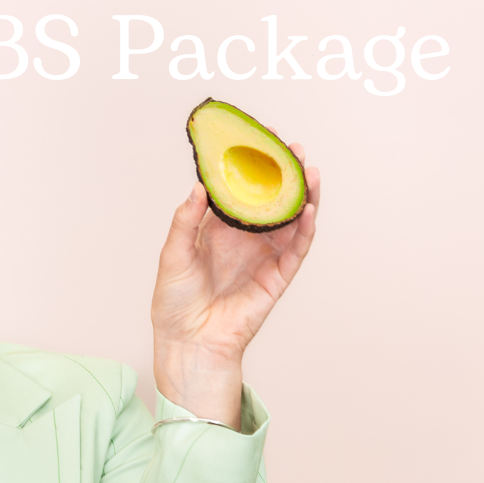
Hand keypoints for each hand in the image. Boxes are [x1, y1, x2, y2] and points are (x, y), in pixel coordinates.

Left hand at [151, 149, 319, 425]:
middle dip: (287, 175)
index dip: (255, 168)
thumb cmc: (174, 302)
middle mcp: (246, 240)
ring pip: (292, 221)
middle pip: (274, 201)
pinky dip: (306, 228)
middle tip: (295, 148)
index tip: (262, 142)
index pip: (243, 192)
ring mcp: (265, 257)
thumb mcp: (172, 254)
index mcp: (220, 230)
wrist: (187, 341)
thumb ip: (185, 220)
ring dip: (304, 196)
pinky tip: (309, 208)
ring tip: (310, 171)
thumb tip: (198, 186)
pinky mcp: (277, 277)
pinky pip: (296, 249)